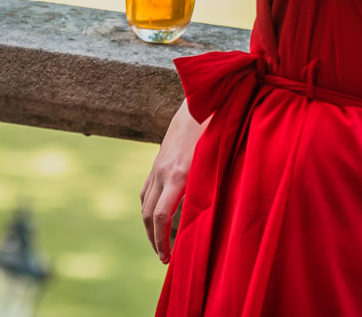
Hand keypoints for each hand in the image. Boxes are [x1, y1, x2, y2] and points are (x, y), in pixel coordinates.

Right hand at [141, 101, 206, 263]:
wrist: (200, 102)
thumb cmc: (215, 131)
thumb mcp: (216, 162)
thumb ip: (211, 188)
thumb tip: (213, 219)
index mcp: (178, 175)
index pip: (161, 216)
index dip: (162, 240)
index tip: (168, 258)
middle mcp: (163, 171)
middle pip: (148, 214)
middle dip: (153, 239)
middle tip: (164, 257)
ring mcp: (157, 165)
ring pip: (144, 203)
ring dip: (149, 225)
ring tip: (159, 242)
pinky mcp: (157, 160)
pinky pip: (146, 189)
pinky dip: (149, 207)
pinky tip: (158, 216)